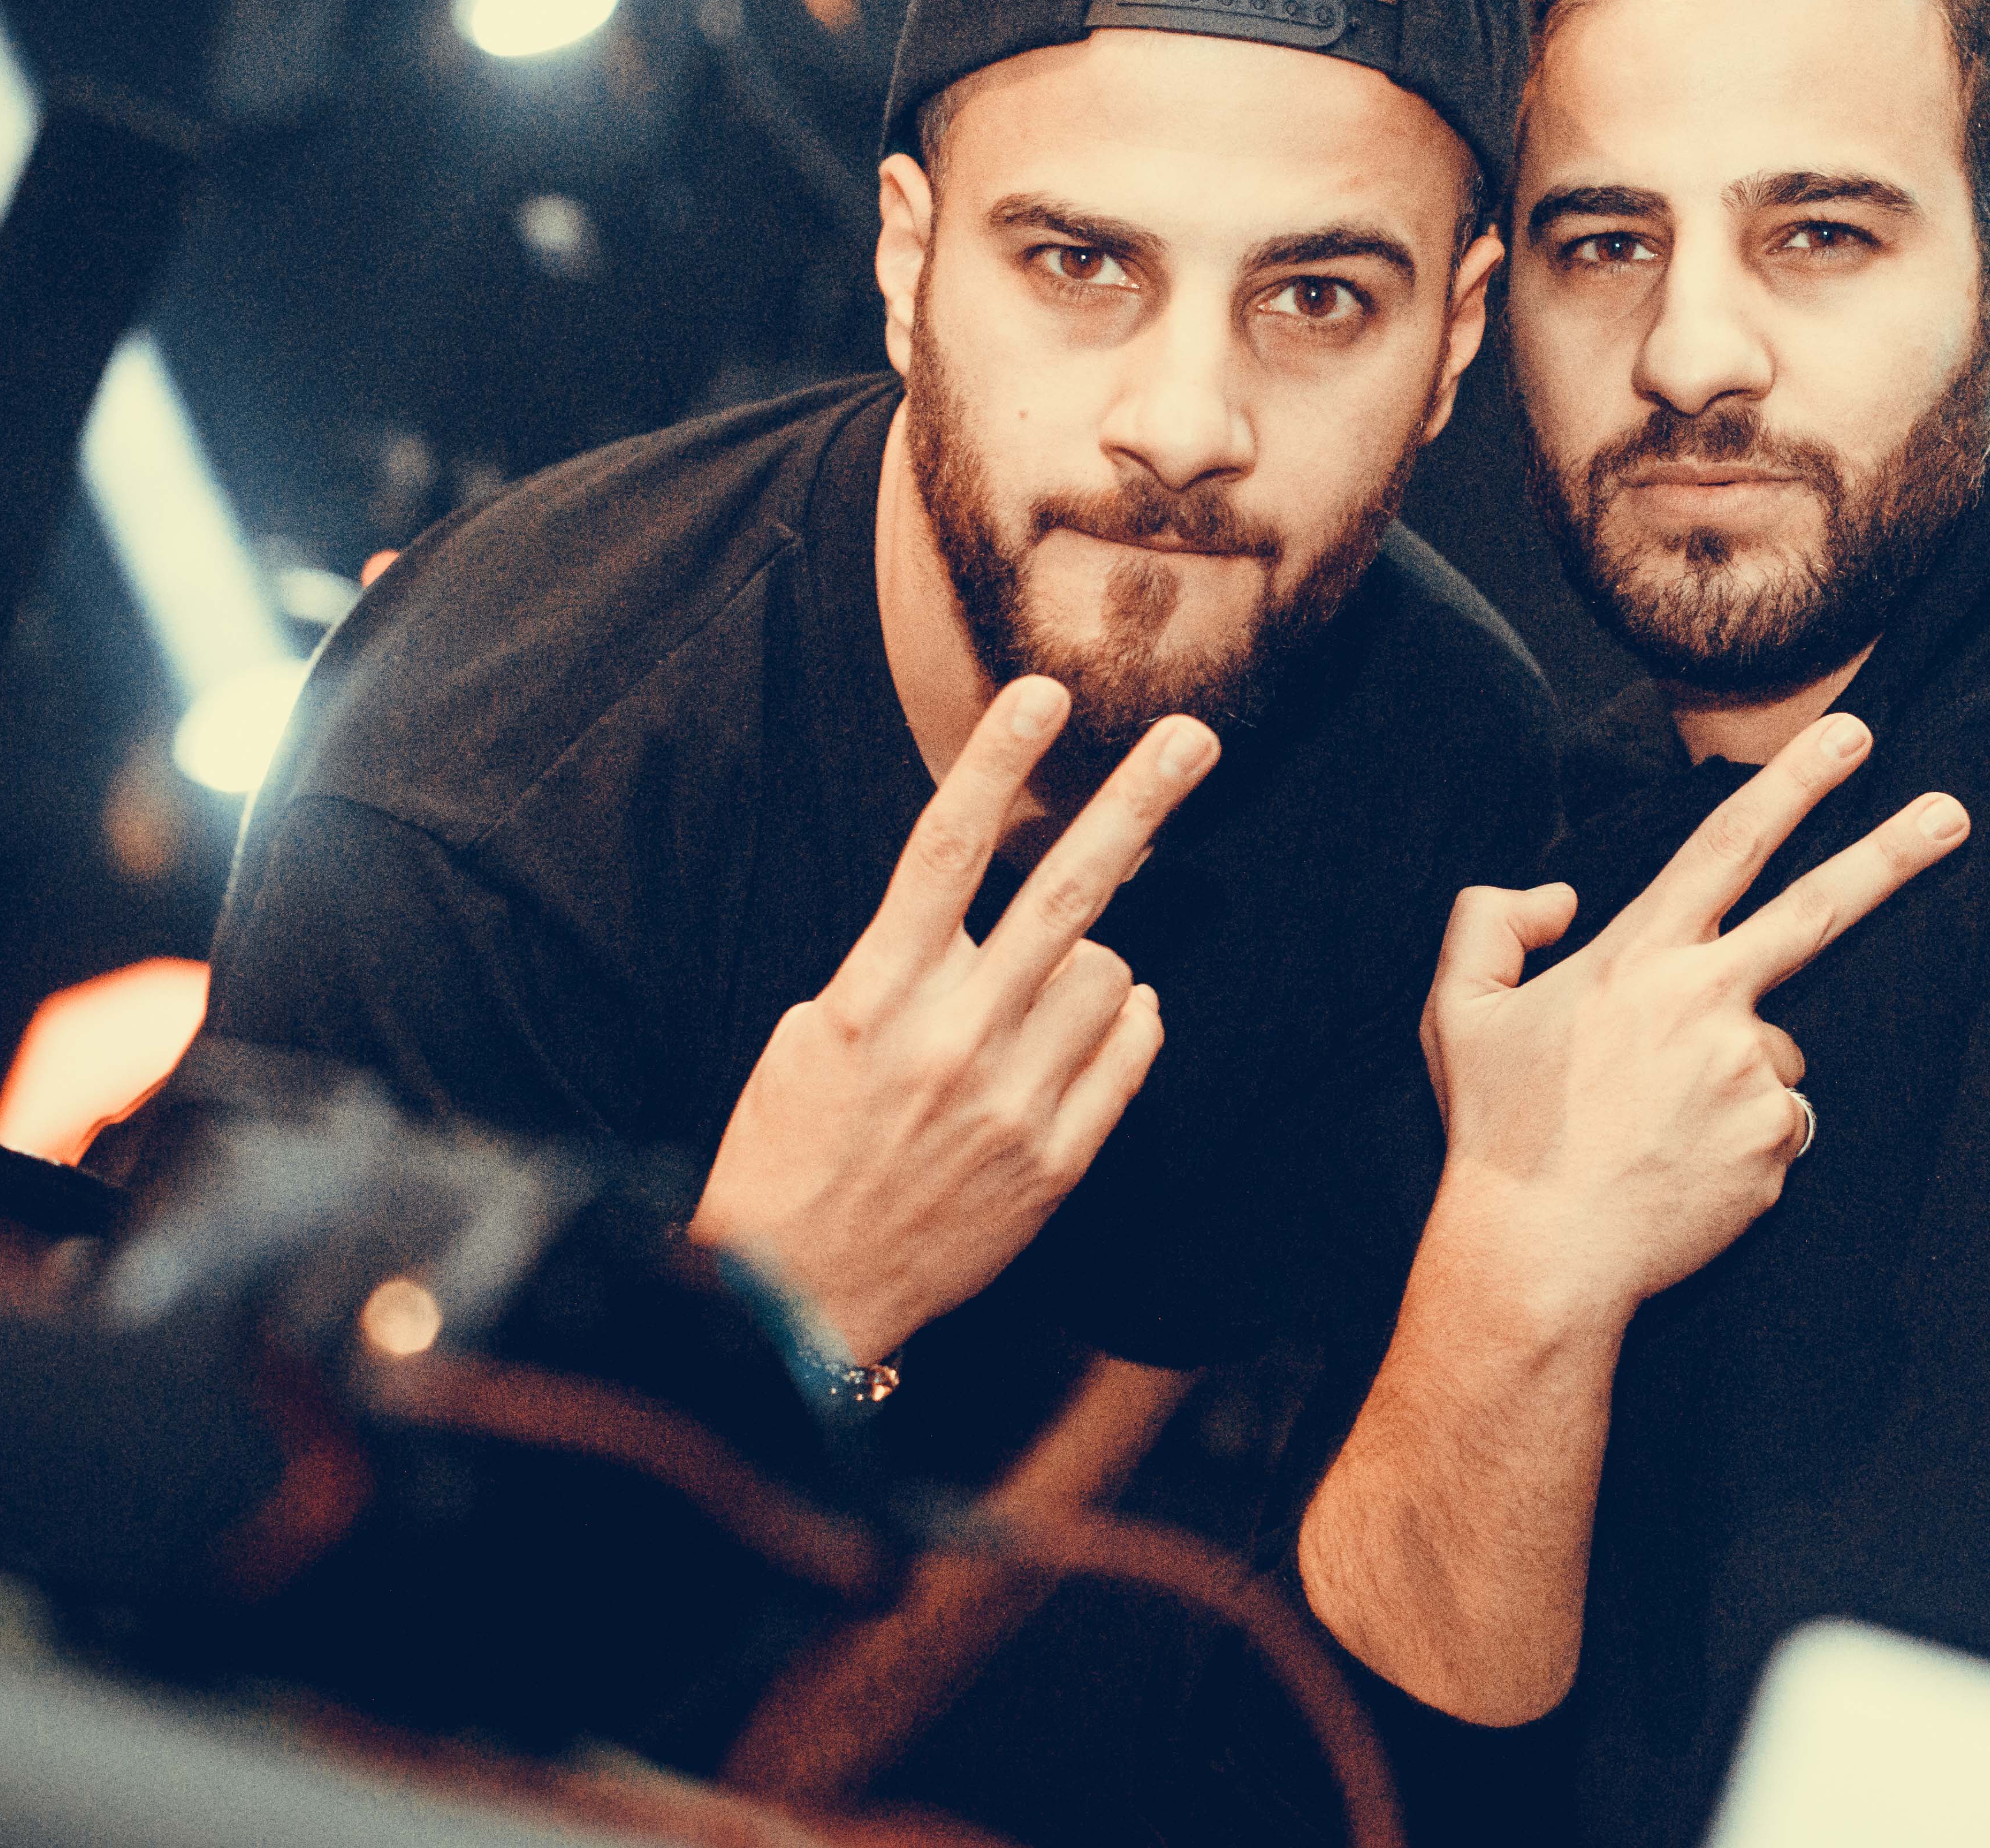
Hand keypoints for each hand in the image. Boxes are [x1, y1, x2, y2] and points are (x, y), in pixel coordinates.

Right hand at [690, 677, 1209, 1361]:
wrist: (797, 1296)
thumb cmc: (795, 1149)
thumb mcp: (816, 1034)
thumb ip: (898, 963)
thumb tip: (982, 906)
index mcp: (877, 996)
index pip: (945, 852)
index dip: (995, 763)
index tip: (1043, 693)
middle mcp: (954, 1038)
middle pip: (1065, 890)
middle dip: (1136, 802)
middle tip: (1194, 737)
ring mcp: (1015, 1101)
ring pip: (1109, 970)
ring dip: (1087, 964)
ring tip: (1034, 1002)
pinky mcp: (1058, 1159)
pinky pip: (1131, 1046)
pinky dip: (1123, 1022)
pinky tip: (1088, 1029)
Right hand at [1421, 714, 1967, 1331]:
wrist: (1540, 1257)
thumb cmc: (1500, 1132)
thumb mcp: (1459, 1010)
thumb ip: (1492, 923)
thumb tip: (1563, 896)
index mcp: (1637, 958)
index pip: (1727, 845)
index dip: (1793, 782)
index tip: (1853, 738)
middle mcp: (1706, 1001)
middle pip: (1819, 909)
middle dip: (1892, 853)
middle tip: (1953, 813)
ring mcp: (1748, 1072)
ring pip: (1772, 1050)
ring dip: (1735, 1073)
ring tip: (1661, 1124)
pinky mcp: (1775, 1141)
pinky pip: (1776, 1125)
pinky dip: (1740, 1138)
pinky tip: (1683, 1164)